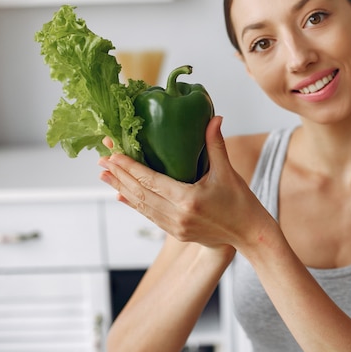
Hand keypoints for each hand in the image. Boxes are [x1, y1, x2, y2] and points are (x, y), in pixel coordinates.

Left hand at [98, 116, 269, 248]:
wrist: (249, 234)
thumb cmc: (241, 202)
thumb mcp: (228, 172)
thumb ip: (215, 144)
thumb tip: (214, 117)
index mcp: (189, 200)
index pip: (151, 181)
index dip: (130, 168)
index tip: (113, 155)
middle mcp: (178, 216)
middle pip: (141, 194)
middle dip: (119, 176)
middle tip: (101, 159)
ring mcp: (175, 227)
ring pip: (142, 206)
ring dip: (121, 189)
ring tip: (104, 175)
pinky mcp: (176, 232)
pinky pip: (149, 216)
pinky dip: (134, 204)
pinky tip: (121, 194)